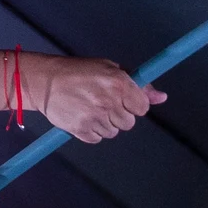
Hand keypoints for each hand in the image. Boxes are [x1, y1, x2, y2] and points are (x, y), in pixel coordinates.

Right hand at [29, 55, 164, 143]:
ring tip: (89, 107)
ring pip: (113, 132)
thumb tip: (162, 98)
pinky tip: (82, 116)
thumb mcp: (110, 69)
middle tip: (102, 102)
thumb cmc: (80, 71)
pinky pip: (97, 138)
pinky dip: (91, 131)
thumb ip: (138, 85)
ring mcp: (95, 117)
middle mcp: (109, 101)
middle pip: (128, 123)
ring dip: (105, 123)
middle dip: (118, 114)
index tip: (123, 99)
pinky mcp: (81, 130)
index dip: (133, 104)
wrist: (45, 81)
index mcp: (119, 83)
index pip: (142, 107)